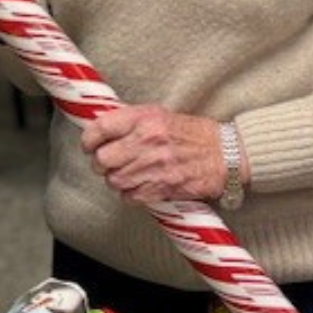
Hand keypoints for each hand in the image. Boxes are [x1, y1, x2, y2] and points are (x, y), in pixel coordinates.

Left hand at [80, 105, 228, 205]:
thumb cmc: (192, 134)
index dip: (88, 139)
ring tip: (126, 174)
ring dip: (115, 179)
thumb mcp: (160, 115)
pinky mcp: (161, 188)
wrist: (224, 154)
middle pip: (102, 159)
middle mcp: (146, 141)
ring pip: (113, 180)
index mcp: (144, 119)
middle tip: (107, 162)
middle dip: (100, 163)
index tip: (89, 145)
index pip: (100, 128)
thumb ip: (131, 120)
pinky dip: (129, 194)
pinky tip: (139, 185)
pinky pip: (129, 197)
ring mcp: (153, 167)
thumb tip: (101, 128)